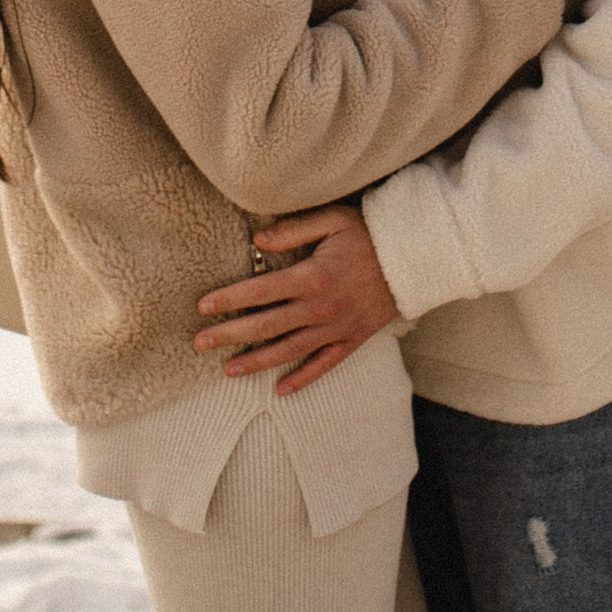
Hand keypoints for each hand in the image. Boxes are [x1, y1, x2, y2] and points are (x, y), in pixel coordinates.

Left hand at [194, 202, 398, 393]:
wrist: (412, 258)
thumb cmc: (368, 234)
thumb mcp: (332, 220)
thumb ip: (293, 230)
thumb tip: (257, 240)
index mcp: (311, 277)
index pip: (259, 291)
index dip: (229, 299)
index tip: (202, 307)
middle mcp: (319, 308)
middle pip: (266, 325)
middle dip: (230, 334)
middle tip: (199, 343)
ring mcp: (336, 328)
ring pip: (289, 350)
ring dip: (256, 361)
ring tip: (228, 370)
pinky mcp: (352, 340)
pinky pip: (324, 365)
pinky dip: (302, 379)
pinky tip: (280, 391)